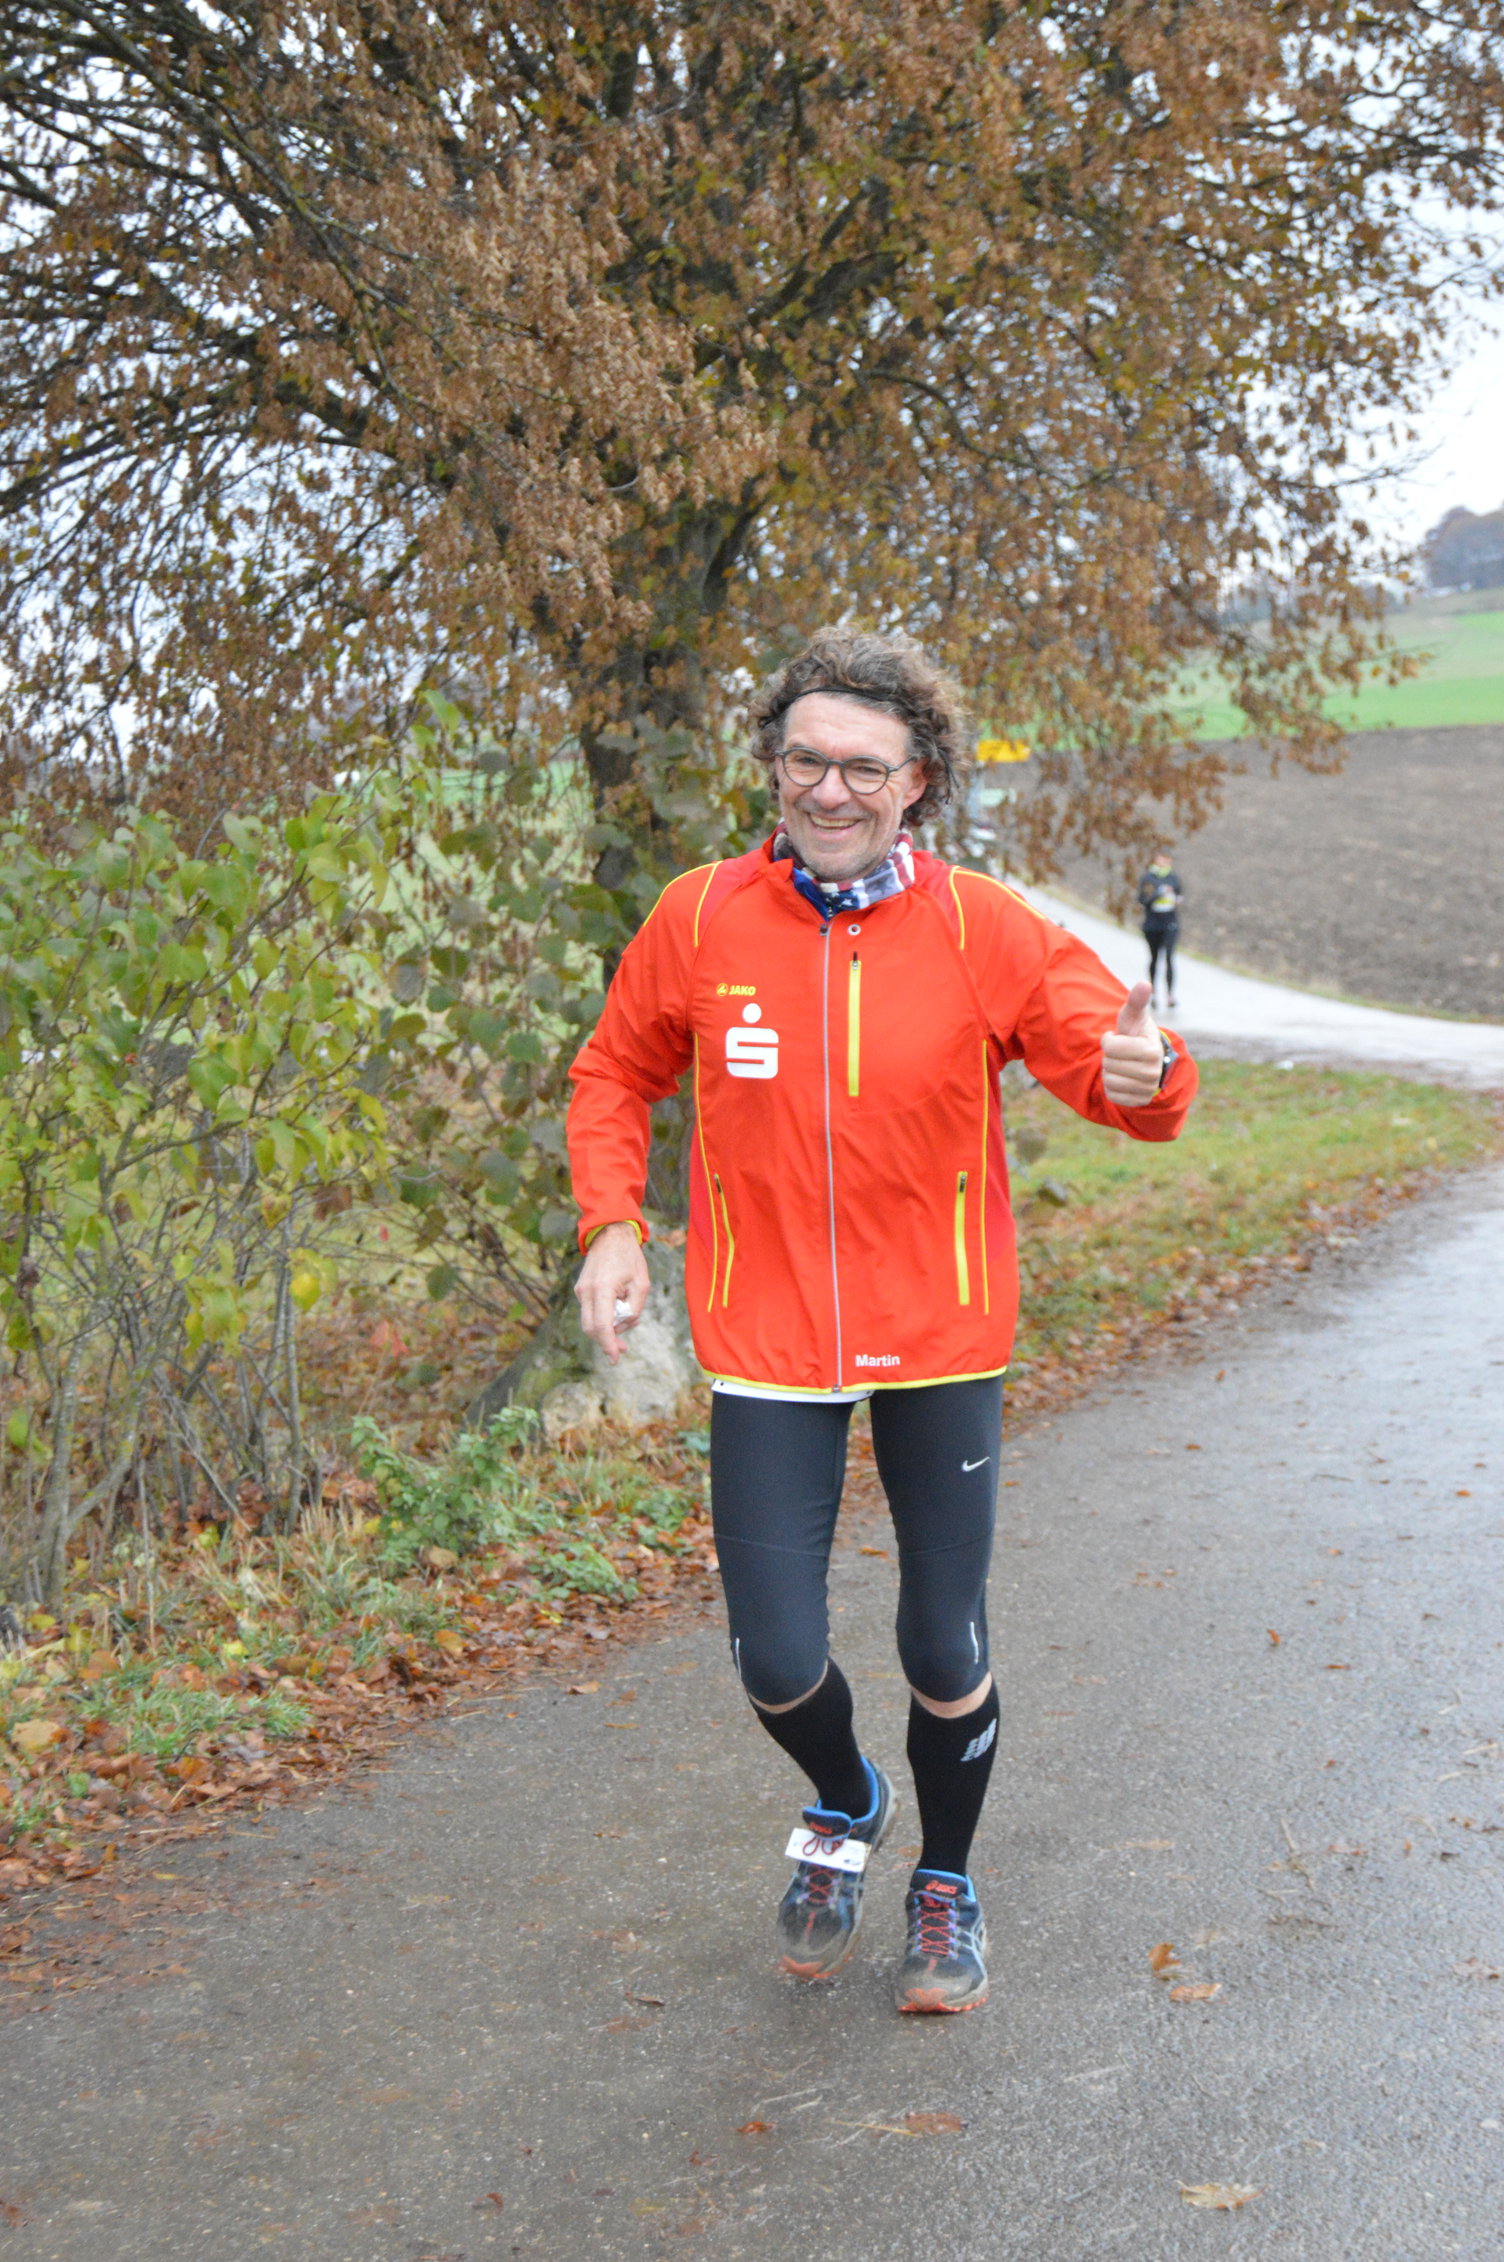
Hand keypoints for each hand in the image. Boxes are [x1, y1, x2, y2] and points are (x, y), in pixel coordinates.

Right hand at [574, 1222, 650, 1364]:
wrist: (610, 1234)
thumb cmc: (630, 1258)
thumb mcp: (642, 1284)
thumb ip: (633, 1309)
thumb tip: (622, 1327)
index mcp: (603, 1288)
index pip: (602, 1326)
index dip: (608, 1345)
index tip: (615, 1359)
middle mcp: (586, 1291)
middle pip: (591, 1329)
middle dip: (607, 1342)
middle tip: (623, 1348)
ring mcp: (581, 1290)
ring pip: (589, 1322)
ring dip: (606, 1329)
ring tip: (628, 1322)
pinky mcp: (580, 1289)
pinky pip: (590, 1311)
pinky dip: (603, 1317)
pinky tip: (619, 1310)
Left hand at [1100, 980, 1165, 1106]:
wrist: (1146, 1060)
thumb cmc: (1135, 1034)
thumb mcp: (1133, 1017)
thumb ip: (1136, 1001)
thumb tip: (1144, 983)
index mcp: (1151, 1050)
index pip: (1111, 1047)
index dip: (1109, 1041)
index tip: (1119, 1038)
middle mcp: (1153, 1072)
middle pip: (1109, 1065)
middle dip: (1110, 1057)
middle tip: (1122, 1054)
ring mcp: (1148, 1090)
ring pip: (1108, 1081)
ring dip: (1109, 1071)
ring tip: (1122, 1064)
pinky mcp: (1139, 1102)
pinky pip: (1112, 1095)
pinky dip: (1111, 1086)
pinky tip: (1122, 1078)